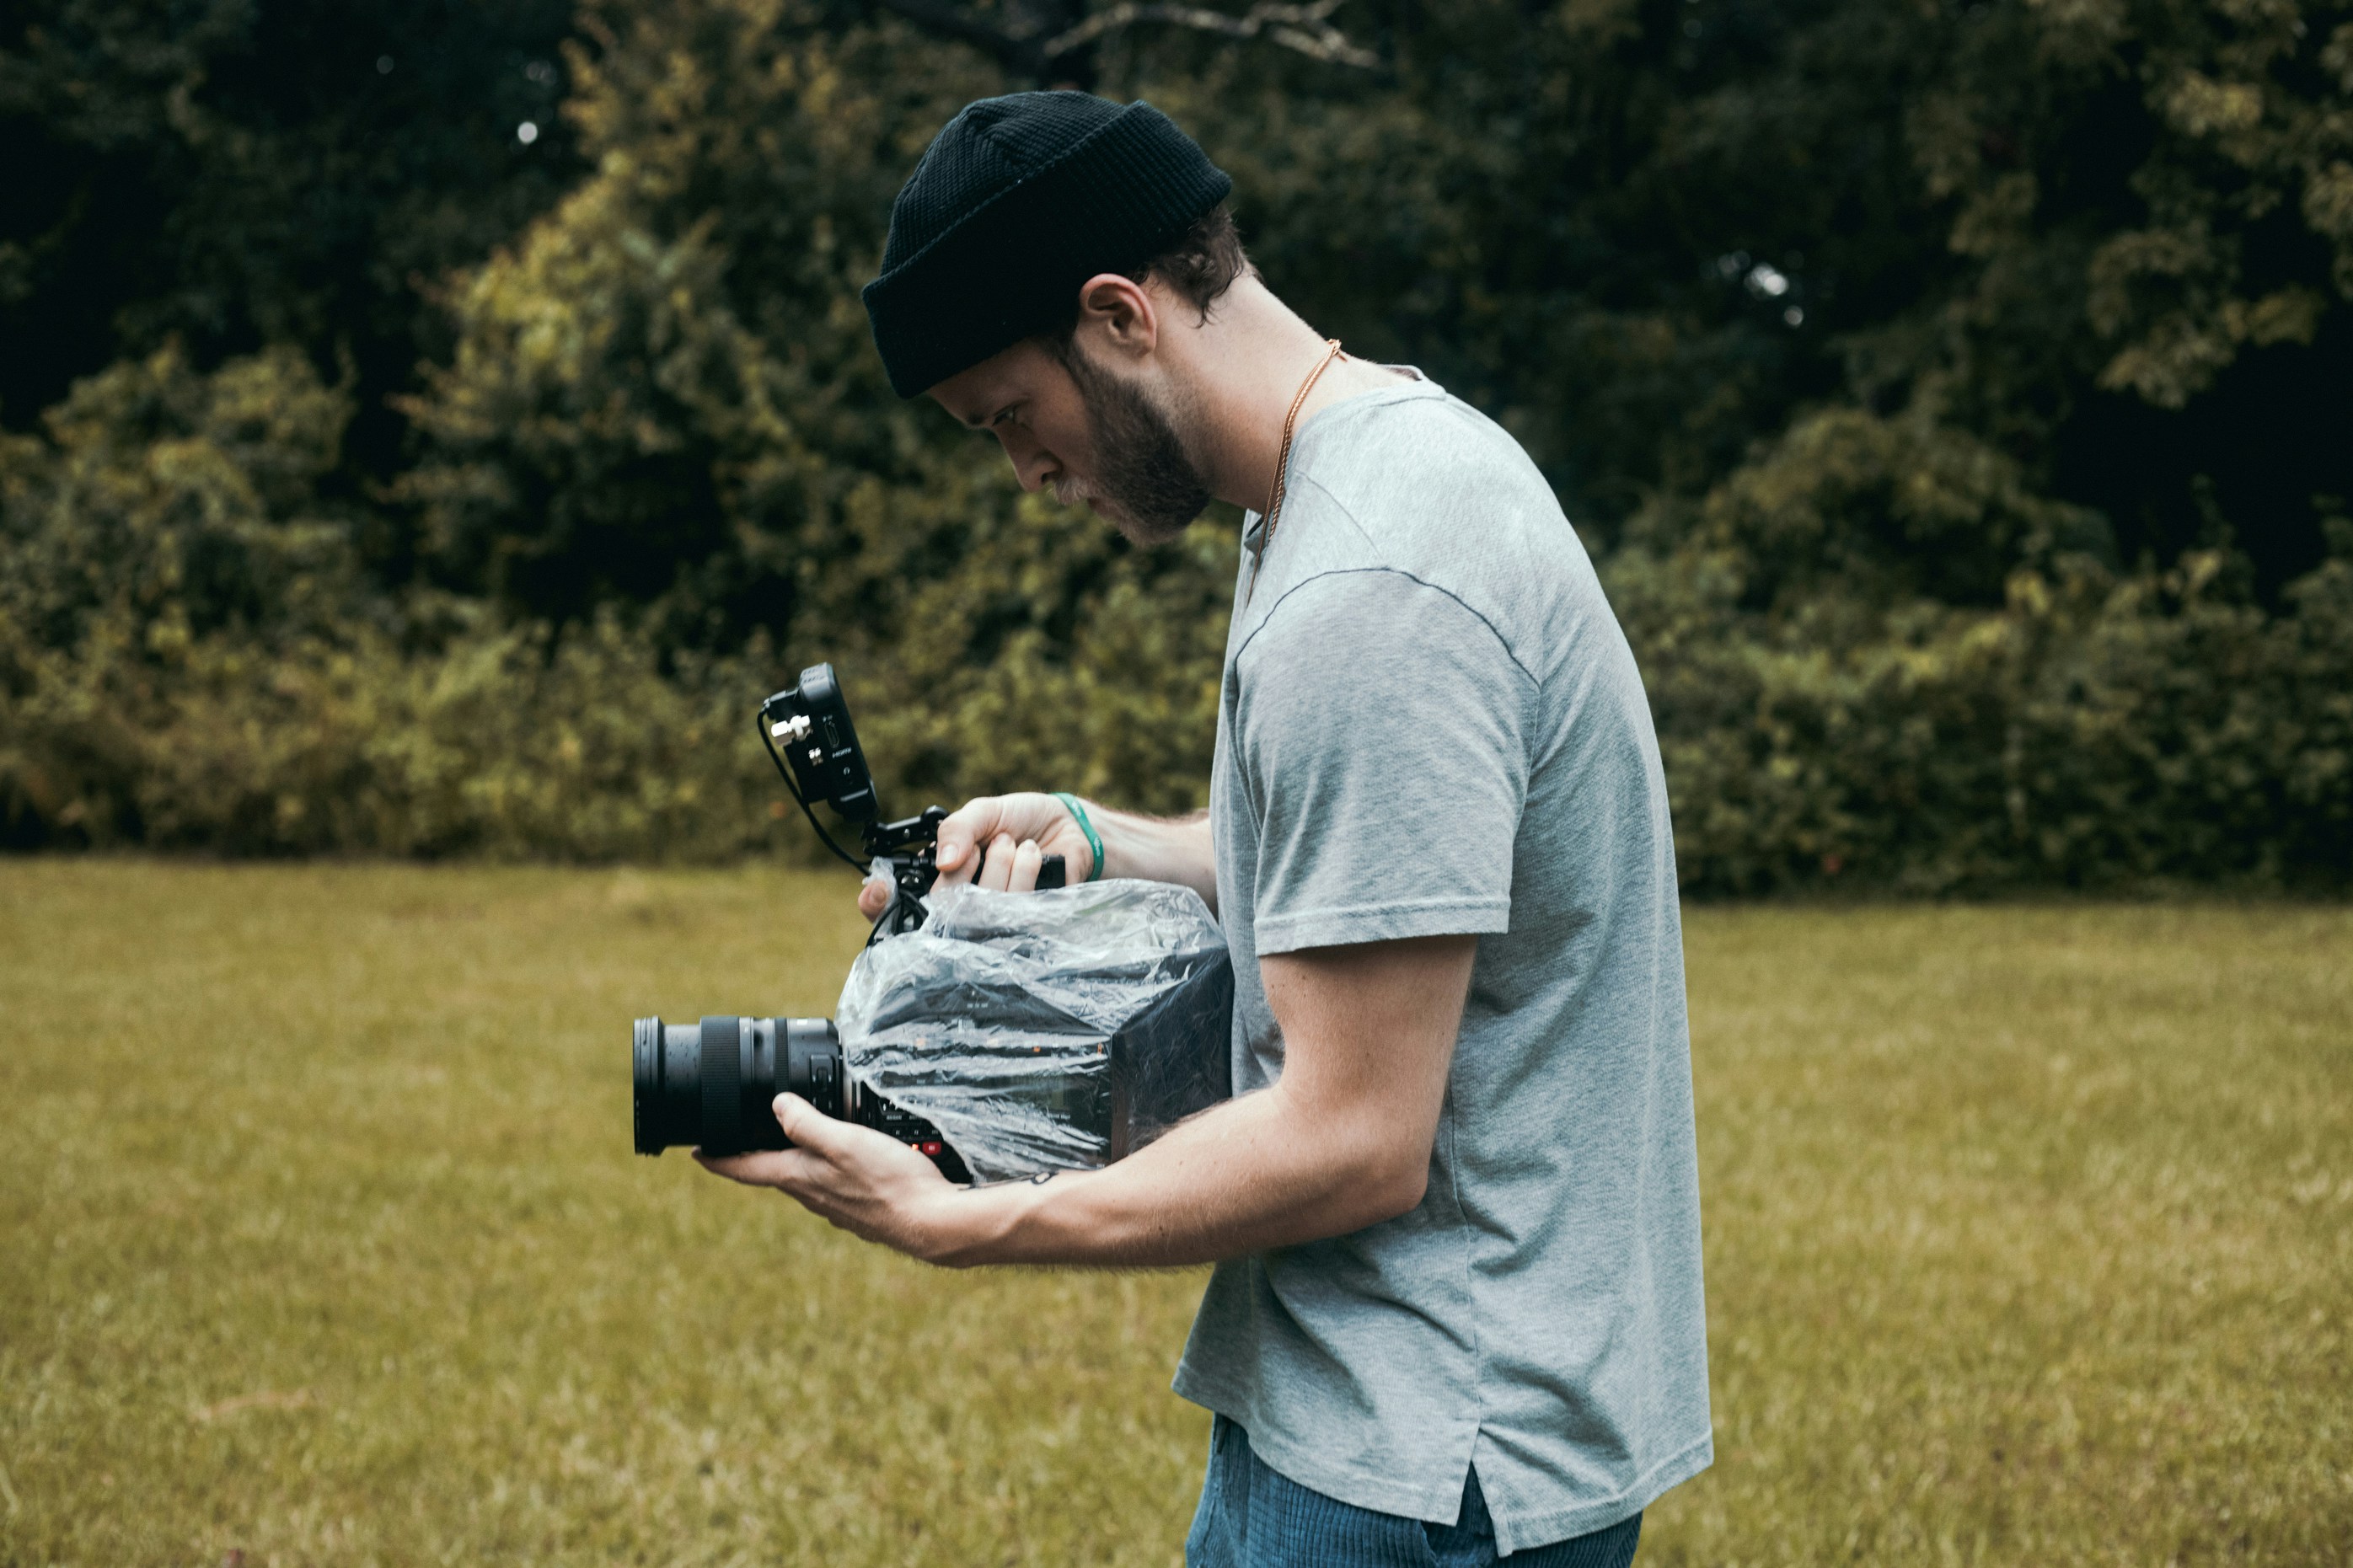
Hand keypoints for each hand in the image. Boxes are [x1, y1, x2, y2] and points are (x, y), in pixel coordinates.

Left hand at [695, 1094, 978, 1262]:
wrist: (933, 1222)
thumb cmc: (890, 1183)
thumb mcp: (845, 1142)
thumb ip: (808, 1125)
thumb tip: (776, 1106)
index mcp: (800, 1179)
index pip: (744, 1169)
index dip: (716, 1158)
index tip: (696, 1151)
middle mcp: (812, 1196)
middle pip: (773, 1173)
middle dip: (757, 1154)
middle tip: (747, 1135)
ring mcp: (836, 1207)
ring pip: (805, 1179)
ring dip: (795, 1160)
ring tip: (796, 1139)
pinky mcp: (860, 1209)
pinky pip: (833, 1184)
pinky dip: (828, 1168)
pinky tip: (846, 1158)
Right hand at [855, 792, 1094, 918]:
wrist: (1070, 826)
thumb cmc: (1021, 820)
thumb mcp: (984, 811)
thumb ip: (958, 828)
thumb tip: (943, 859)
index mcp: (941, 878)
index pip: (894, 908)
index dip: (879, 905)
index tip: (878, 890)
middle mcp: (961, 907)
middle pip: (941, 907)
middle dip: (964, 867)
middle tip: (988, 843)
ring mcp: (993, 922)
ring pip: (981, 909)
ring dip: (1001, 863)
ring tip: (1016, 845)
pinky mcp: (1026, 927)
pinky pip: (1017, 911)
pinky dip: (1027, 871)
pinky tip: (1036, 856)